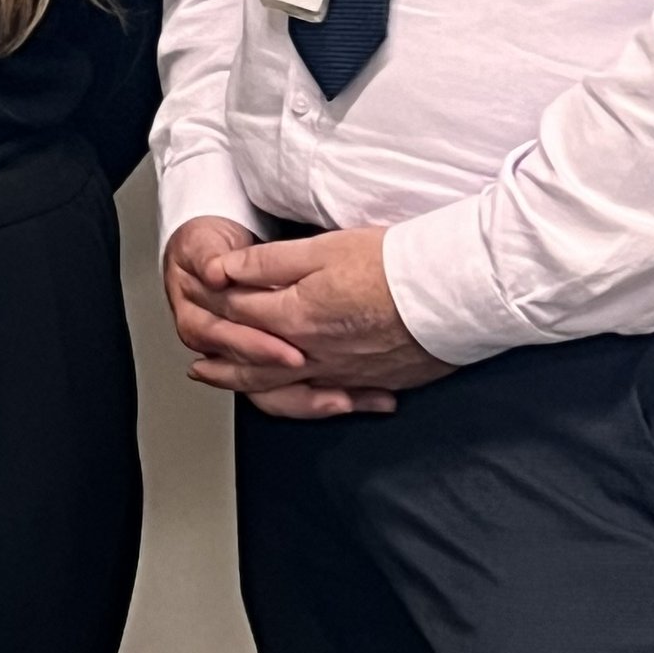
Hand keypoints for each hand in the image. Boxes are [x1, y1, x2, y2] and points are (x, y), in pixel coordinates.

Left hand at [184, 223, 451, 414]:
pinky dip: (305, 404)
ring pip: (283, 389)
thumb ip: (267, 263)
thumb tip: (223, 270)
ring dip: (250, 386)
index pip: (240, 313)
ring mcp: (342, 373)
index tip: (205, 299)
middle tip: (198, 367)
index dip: (219, 303)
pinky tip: (302, 401)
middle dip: (221, 362)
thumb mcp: (322, 248)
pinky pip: (326, 400)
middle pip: (253, 362)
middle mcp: (312, 354)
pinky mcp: (372, 381)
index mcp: (294, 316)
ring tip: (231, 385)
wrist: (455, 291)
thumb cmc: (395, 264)